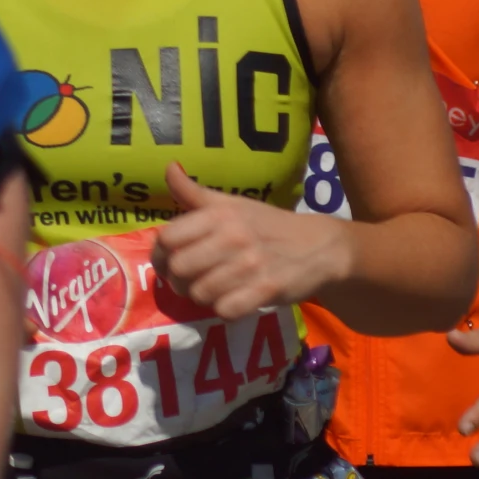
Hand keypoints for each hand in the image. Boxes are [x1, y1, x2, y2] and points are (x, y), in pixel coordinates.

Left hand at [152, 163, 344, 317]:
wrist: (318, 245)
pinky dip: (224, 310)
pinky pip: (225, 310)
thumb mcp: (232, 204)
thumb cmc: (267, 224)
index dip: (160, 254)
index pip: (168, 238)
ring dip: (201, 297)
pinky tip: (231, 301)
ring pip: (200, 293)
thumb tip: (169, 168)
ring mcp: (250, 265)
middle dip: (177, 280)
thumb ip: (195, 192)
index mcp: (220, 214)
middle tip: (188, 280)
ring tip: (211, 290)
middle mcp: (232, 237)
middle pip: (179, 269)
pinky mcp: (266, 290)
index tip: (168, 260)